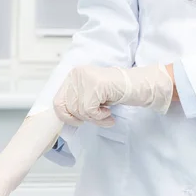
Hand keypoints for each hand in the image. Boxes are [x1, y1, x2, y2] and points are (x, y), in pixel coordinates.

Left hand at [53, 64, 173, 126]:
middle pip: (69, 109)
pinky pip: (90, 111)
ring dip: (95, 119)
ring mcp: (85, 78)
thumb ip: (76, 102)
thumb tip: (62, 117)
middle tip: (100, 116)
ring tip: (107, 114)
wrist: (138, 85)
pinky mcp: (96, 85)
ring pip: (80, 111)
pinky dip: (100, 117)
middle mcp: (77, 74)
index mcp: (73, 76)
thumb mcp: (90, 96)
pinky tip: (109, 112)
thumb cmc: (115, 92)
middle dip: (85, 118)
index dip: (67, 116)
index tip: (79, 121)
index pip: (57, 102)